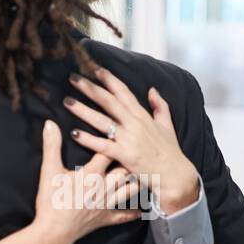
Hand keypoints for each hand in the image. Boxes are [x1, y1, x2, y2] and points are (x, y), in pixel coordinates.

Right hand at [33, 120, 140, 243]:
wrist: (53, 232)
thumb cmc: (51, 202)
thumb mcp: (49, 171)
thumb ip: (52, 145)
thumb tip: (50, 123)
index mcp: (92, 174)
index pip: (108, 151)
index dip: (113, 139)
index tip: (119, 130)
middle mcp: (104, 187)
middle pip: (125, 169)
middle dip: (131, 159)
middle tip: (139, 149)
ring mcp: (107, 204)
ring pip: (130, 190)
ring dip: (138, 181)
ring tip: (145, 172)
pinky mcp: (105, 218)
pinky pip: (123, 216)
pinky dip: (133, 212)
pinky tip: (141, 210)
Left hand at [64, 66, 199, 213]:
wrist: (175, 174)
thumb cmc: (170, 151)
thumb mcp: (167, 125)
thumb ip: (160, 106)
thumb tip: (152, 89)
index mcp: (142, 115)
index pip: (123, 92)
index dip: (109, 79)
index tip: (95, 69)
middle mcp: (134, 123)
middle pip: (108, 101)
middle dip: (90, 88)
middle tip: (73, 77)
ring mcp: (129, 139)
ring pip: (102, 121)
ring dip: (83, 110)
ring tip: (67, 102)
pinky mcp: (125, 155)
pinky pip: (103, 145)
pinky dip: (88, 139)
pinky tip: (74, 133)